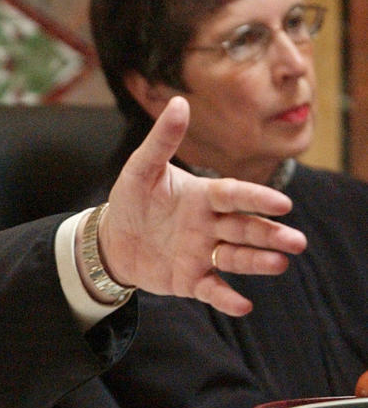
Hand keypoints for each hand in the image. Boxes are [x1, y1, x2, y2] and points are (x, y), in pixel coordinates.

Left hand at [98, 96, 307, 315]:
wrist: (111, 239)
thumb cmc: (132, 200)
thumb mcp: (141, 169)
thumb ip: (162, 140)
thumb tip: (180, 102)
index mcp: (204, 196)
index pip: (234, 195)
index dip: (256, 199)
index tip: (281, 203)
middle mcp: (210, 225)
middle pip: (245, 228)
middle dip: (270, 235)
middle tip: (295, 241)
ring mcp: (203, 253)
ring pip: (236, 258)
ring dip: (258, 262)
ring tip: (280, 263)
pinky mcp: (191, 279)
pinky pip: (212, 289)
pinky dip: (227, 298)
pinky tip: (243, 305)